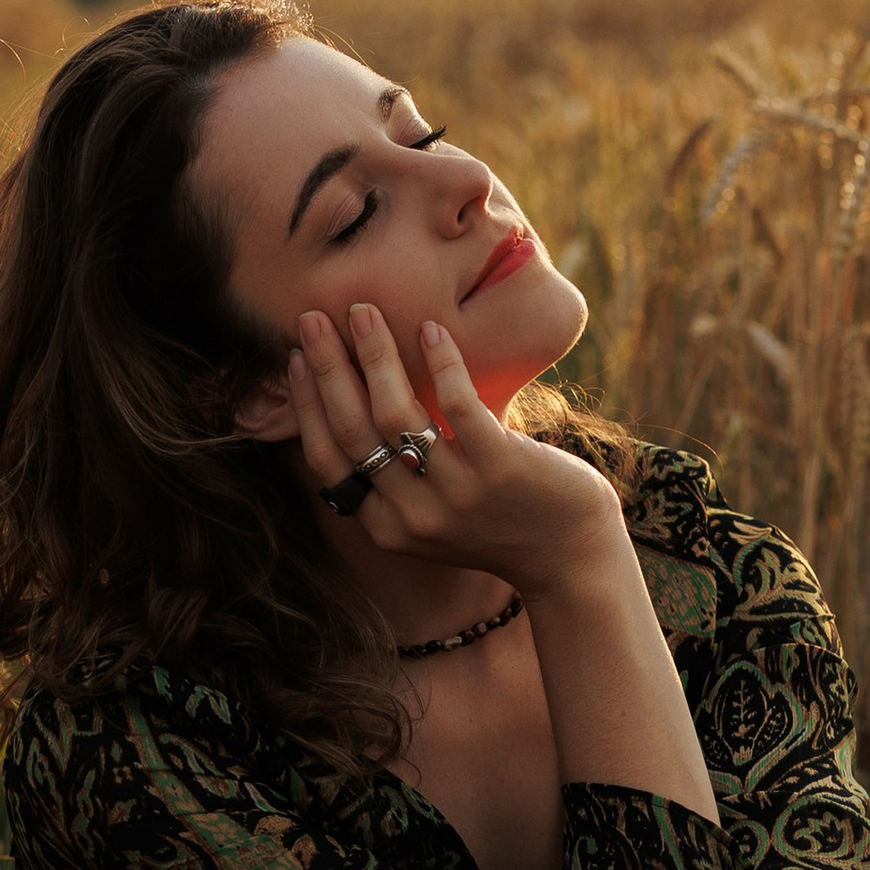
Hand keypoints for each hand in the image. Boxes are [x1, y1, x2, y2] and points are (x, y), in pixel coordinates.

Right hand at [287, 303, 621, 598]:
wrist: (572, 557)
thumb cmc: (500, 519)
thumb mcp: (432, 511)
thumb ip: (394, 473)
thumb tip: (355, 399)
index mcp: (386, 527)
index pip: (327, 459)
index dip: (307, 404)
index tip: (297, 357)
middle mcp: (413, 516)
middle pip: (352, 430)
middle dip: (326, 367)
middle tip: (312, 317)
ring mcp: (456, 495)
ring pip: (395, 415)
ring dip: (374, 356)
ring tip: (365, 312)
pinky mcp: (500, 469)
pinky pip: (458, 407)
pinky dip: (441, 364)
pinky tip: (431, 330)